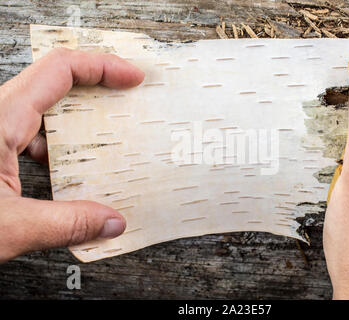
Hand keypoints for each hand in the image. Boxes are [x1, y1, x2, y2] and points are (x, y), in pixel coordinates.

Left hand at [0, 48, 144, 262]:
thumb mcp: (4, 228)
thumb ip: (66, 224)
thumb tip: (110, 221)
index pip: (59, 71)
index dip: (103, 67)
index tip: (131, 77)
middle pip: (55, 87)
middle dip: (96, 94)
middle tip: (125, 108)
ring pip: (43, 115)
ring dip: (76, 130)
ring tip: (104, 149)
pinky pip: (30, 138)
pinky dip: (56, 152)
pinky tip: (66, 175)